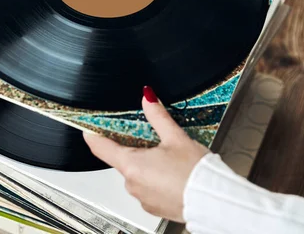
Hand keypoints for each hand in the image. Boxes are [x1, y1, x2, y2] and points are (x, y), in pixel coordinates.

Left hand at [83, 87, 209, 221]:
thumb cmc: (195, 174)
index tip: (89, 127)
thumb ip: (158, 116)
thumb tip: (147, 97)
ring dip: (147, 165)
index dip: (93, 134)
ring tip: (169, 158)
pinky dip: (156, 179)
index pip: (100, 148)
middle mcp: (133, 184)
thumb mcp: (176, 138)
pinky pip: (148, 188)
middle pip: (122, 160)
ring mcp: (143, 197)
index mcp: (132, 165)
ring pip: (137, 174)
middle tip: (151, 138)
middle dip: (134, 148)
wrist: (214, 201)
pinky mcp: (154, 206)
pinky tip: (172, 173)